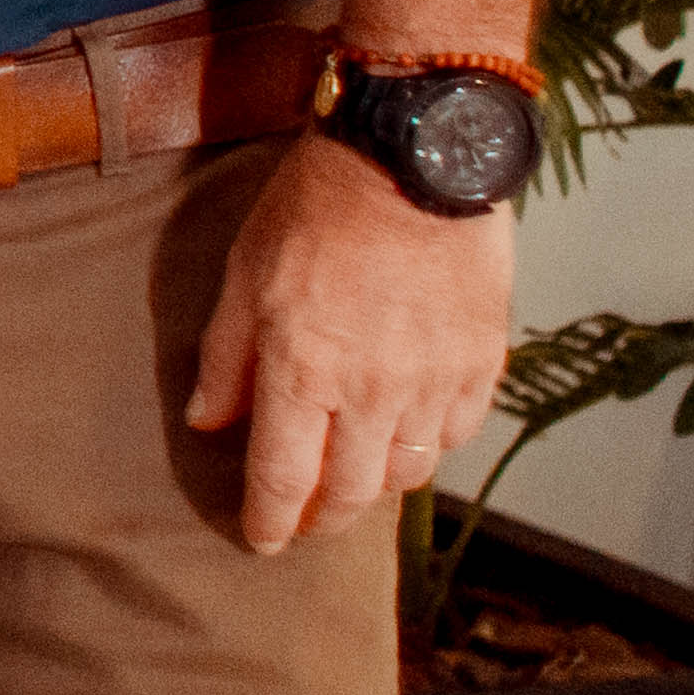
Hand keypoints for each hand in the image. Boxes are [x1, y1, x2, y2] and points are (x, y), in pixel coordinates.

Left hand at [186, 134, 519, 551]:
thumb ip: (226, 358)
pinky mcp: (483, 361)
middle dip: (324, 518)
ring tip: (355, 475)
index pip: (284, 479)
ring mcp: (436, 380)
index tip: (262, 539)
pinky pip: (458, 431)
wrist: (412, 154)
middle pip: (352, 494)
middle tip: (308, 520)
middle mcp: (374, 392)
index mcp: (304, 372)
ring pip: (409, 470)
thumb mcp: (244, 274)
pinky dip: (431, 443)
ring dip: (377, 484)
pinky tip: (409, 430)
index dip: (271, 521)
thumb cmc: (316, 206)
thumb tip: (209, 422)